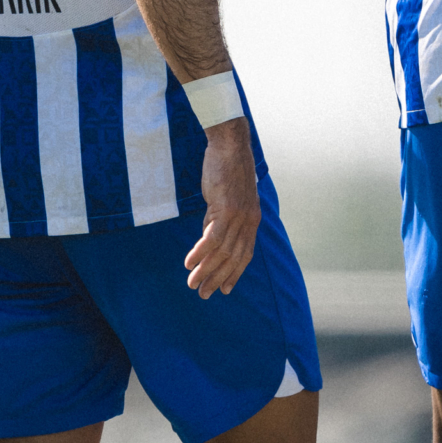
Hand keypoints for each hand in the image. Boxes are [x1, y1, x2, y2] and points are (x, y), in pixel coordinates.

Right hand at [185, 118, 261, 297]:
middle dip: (218, 278)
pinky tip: (189, 263)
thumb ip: (219, 218)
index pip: (246, 254)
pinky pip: (212, 238)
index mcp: (252, 220)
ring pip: (222, 252)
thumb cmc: (227, 171)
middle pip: (234, 258)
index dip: (235, 273)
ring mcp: (239, 216)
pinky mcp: (226, 209)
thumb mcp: (227, 199)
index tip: (225, 289)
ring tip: (192, 285)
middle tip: (204, 294)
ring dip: (206, 271)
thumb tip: (207, 237)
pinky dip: (200, 253)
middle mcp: (249, 221)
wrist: (231, 148)